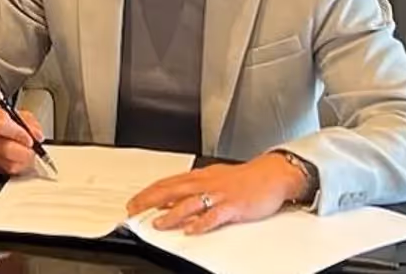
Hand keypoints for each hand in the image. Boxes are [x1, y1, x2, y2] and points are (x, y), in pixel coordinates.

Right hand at [0, 102, 44, 176]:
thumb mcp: (16, 113)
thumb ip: (29, 123)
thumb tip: (37, 136)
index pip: (2, 126)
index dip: (19, 134)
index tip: (30, 139)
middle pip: (6, 149)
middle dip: (25, 152)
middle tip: (33, 150)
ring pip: (8, 163)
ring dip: (23, 162)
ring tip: (29, 155)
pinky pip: (7, 171)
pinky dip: (18, 167)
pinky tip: (22, 161)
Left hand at [126, 153, 308, 234]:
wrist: (271, 175)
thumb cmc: (244, 178)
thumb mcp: (214, 179)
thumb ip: (193, 189)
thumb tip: (172, 199)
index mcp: (200, 176)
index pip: (168, 183)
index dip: (148, 193)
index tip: (134, 202)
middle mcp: (206, 183)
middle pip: (172, 191)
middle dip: (151, 200)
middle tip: (134, 210)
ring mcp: (219, 195)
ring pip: (190, 204)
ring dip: (172, 214)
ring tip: (158, 223)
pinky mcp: (233, 206)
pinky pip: (215, 215)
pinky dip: (202, 223)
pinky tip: (192, 230)